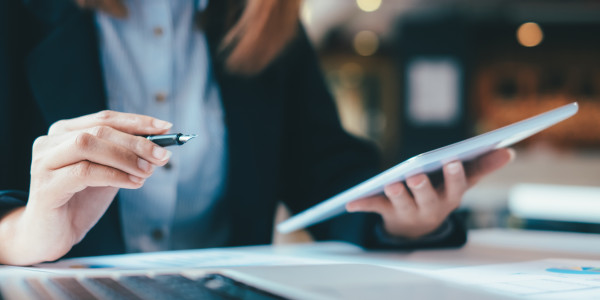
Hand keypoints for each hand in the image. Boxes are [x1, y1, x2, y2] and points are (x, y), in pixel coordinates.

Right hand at [0, 111, 171, 264]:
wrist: (50, 235)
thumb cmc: (79, 201)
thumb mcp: (108, 173)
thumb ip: (125, 158)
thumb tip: (158, 148)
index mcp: (65, 132)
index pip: (105, 118)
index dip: (137, 121)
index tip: (165, 127)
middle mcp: (50, 142)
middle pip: (99, 130)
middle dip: (136, 141)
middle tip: (162, 156)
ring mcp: (44, 162)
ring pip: (88, 145)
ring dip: (126, 157)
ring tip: (148, 172)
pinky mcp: (46, 186)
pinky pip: (84, 172)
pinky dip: (114, 175)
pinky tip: (134, 183)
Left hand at [346, 148, 514, 238]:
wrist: (416, 228)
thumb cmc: (441, 194)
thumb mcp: (462, 182)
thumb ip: (483, 166)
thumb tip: (508, 151)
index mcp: (450, 196)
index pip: (456, 186)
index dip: (454, 176)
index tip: (453, 161)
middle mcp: (430, 207)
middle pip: (426, 197)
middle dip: (422, 187)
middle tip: (416, 176)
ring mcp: (407, 211)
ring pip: (401, 203)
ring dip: (396, 193)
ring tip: (391, 183)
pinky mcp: (387, 211)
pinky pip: (374, 207)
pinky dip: (362, 204)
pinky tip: (349, 202)